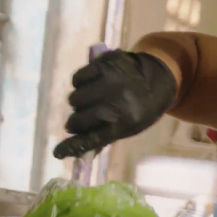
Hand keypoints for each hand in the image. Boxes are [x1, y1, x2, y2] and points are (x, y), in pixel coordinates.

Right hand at [53, 50, 177, 158]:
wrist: (158, 79)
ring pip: (75, 98)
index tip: (58, 152)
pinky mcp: (105, 63)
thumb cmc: (140, 109)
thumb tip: (72, 152)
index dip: (72, 146)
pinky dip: (79, 84)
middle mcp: (118, 102)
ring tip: (90, 101)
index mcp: (126, 123)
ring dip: (79, 102)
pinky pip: (77, 78)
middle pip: (78, 119)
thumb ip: (102, 138)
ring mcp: (111, 80)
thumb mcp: (128, 128)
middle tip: (81, 120)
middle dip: (76, 122)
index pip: (91, 139)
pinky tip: (89, 85)